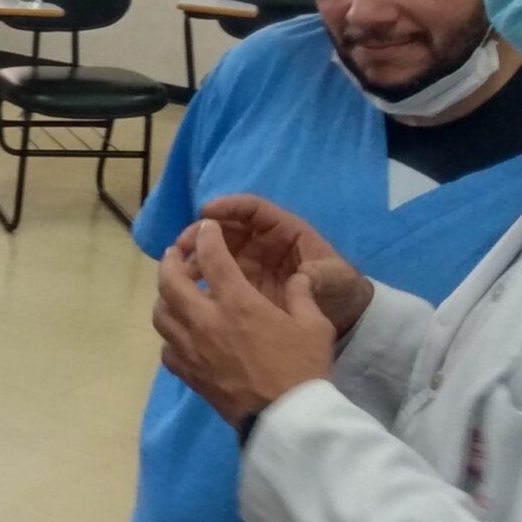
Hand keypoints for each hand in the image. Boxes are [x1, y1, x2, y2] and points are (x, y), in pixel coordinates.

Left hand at [153, 220, 337, 429]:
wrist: (285, 418)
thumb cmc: (303, 368)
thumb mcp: (315, 325)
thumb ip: (302, 294)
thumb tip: (297, 276)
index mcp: (237, 303)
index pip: (212, 257)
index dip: (207, 237)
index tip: (206, 228)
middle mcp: (205, 321)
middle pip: (170, 281)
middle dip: (170, 261)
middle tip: (176, 253)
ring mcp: (191, 348)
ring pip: (160, 314)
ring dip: (164, 297)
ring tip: (175, 292)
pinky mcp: (187, 373)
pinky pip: (166, 347)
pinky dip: (170, 334)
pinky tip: (182, 334)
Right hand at [186, 195, 371, 334]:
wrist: (341, 315)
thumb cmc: (339, 288)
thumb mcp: (335, 279)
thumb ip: (320, 276)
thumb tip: (301, 277)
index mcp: (284, 231)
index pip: (254, 210)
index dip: (231, 206)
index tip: (207, 212)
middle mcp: (261, 242)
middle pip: (225, 227)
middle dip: (201, 231)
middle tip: (181, 244)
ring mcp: (247, 263)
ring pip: (214, 250)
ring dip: (194, 255)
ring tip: (179, 269)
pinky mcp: (239, 285)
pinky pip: (214, 276)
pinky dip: (198, 278)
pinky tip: (185, 288)